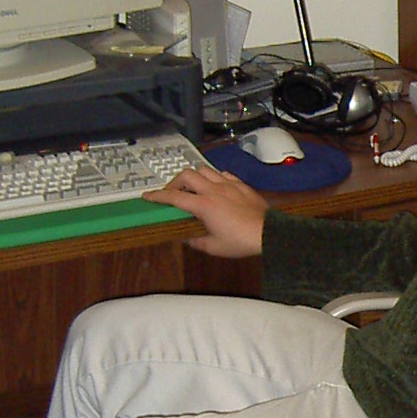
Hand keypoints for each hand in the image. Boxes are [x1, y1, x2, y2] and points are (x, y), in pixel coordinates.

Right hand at [144, 164, 266, 257]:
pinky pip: (222, 174)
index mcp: (204, 205)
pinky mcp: (241, 185)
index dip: (158, 196)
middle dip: (174, 182)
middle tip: (171, 193)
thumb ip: (196, 241)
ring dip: (194, 176)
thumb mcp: (214, 247)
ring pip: (204, 170)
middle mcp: (214, 190)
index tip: (148, 196)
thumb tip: (187, 238)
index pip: (174, 197)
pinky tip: (214, 187)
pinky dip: (213, 177)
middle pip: (186, 175)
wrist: (269, 233)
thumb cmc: (241, 241)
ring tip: (192, 188)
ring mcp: (228, 185)